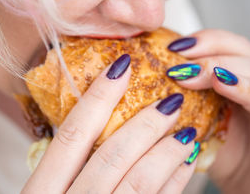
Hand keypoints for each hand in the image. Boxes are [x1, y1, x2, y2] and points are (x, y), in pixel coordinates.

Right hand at [22, 54, 197, 193]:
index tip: (121, 66)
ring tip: (187, 127)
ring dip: (168, 152)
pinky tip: (188, 163)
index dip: (98, 97)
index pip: (71, 135)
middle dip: (144, 123)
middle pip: (112, 156)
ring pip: (140, 183)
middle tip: (169, 99)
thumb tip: (92, 121)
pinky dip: (176, 184)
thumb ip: (61, 170)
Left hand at [167, 29, 249, 193]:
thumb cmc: (227, 157)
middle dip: (210, 54)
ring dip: (229, 71)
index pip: (226, 47)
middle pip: (244, 55)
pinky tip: (228, 86)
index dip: (201, 41)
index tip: (170, 46)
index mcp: (243, 81)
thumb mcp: (199, 123)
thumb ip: (181, 102)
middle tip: (179, 62)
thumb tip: (142, 84)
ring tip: (204, 72)